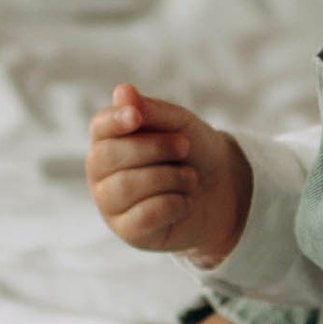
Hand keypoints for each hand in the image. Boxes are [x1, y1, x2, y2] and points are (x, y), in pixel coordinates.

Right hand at [87, 86, 252, 266]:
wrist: (222, 190)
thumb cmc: (192, 152)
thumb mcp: (178, 123)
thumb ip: (150, 110)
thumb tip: (121, 91)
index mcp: (109, 140)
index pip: (99, 127)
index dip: (115, 120)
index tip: (136, 116)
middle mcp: (102, 173)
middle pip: (109, 156)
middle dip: (155, 148)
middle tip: (184, 147)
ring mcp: (111, 205)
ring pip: (126, 187)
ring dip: (171, 177)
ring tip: (189, 177)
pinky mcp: (129, 232)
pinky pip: (146, 215)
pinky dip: (176, 204)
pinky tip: (184, 202)